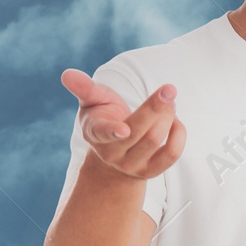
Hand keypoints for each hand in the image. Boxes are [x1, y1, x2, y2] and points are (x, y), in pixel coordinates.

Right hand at [60, 69, 186, 180]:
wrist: (113, 154)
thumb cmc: (103, 118)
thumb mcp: (92, 102)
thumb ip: (84, 88)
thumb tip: (67, 74)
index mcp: (94, 134)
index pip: (102, 133)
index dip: (112, 131)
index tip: (123, 129)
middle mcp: (112, 153)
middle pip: (137, 132)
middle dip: (155, 109)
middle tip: (169, 89)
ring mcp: (131, 165)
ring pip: (155, 140)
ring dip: (167, 116)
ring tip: (169, 101)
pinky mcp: (150, 172)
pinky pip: (171, 154)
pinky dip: (178, 134)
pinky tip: (174, 120)